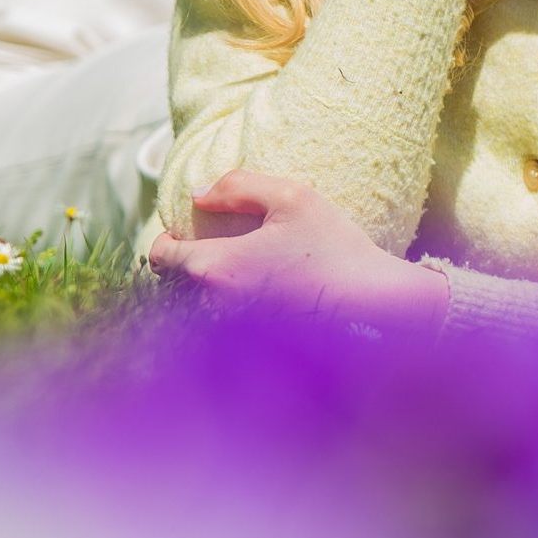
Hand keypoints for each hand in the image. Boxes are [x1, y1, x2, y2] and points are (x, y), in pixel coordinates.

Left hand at [147, 169, 449, 336]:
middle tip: (214, 254)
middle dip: (187, 269)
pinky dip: (230, 316)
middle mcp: (215, 305)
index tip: (182, 235)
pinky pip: (224, 332)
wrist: (376, 309)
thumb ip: (238, 186)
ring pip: (198, 310)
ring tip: (238, 279)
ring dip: (208, 293)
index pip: (161, 257)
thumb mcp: (292, 198)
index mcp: (216, 266)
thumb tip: (199, 195)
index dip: (165, 242)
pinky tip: (259, 303)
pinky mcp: (253, 351)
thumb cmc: (334, 249)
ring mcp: (233, 334)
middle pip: (176, 286)